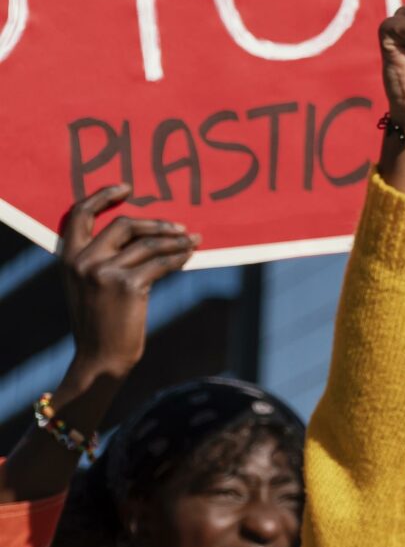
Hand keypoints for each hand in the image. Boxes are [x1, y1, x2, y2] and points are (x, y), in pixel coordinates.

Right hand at [57, 185, 194, 391]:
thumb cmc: (100, 321)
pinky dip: (179, 257)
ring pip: (149, 244)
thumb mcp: (89, 284)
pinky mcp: (127, 285)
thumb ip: (101, 257)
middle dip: (155, 223)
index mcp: (68, 257)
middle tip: (179, 227)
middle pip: (124, 224)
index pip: (80, 214)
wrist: (100, 358)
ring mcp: (103, 272)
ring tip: (194, 240)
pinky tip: (190, 256)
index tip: (128, 187)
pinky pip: (162, 262)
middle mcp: (82, 261)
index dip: (104, 195)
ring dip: (176, 241)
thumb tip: (142, 232)